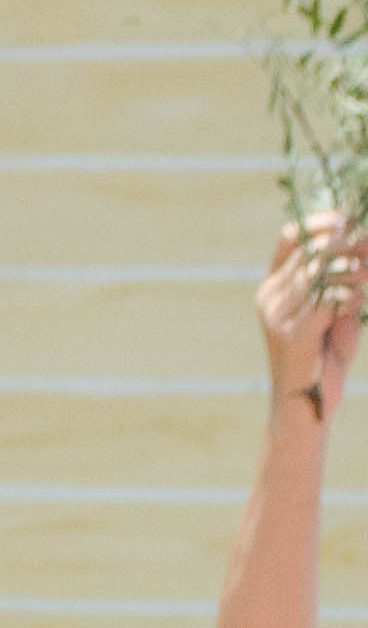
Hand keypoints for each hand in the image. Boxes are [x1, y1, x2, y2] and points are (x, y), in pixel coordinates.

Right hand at [263, 216, 361, 421]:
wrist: (302, 410)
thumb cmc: (321, 362)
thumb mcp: (334, 316)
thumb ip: (344, 288)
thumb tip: (365, 258)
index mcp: (273, 288)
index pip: (291, 238)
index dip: (321, 221)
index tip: (350, 217)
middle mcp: (270, 297)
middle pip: (311, 250)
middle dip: (347, 242)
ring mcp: (278, 316)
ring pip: (319, 272)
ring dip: (354, 268)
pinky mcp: (294, 335)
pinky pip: (329, 301)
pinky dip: (352, 295)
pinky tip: (361, 299)